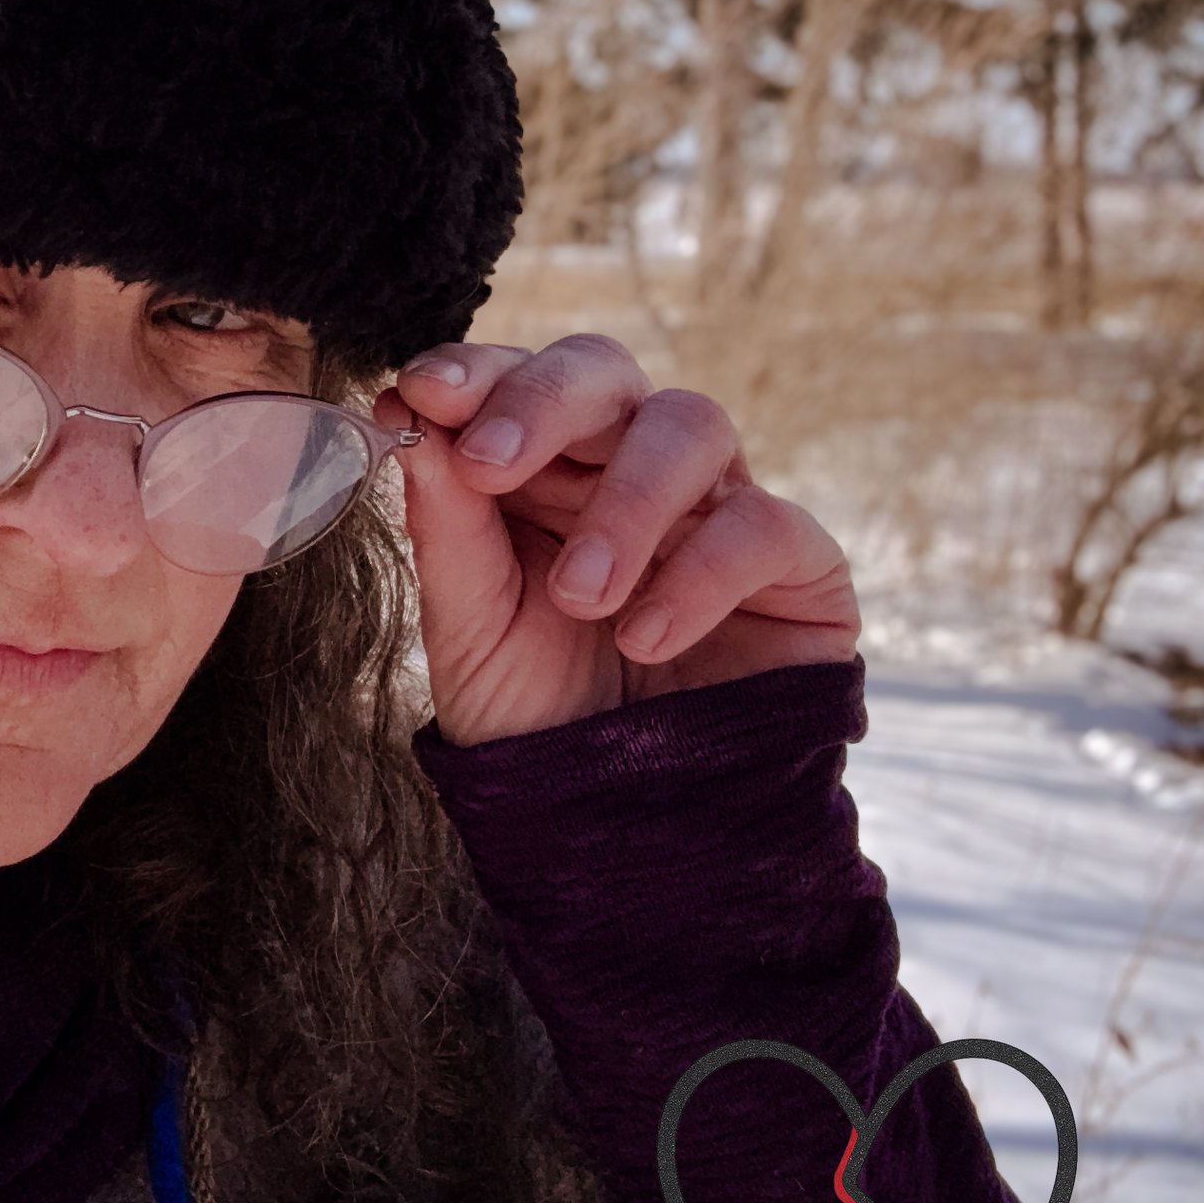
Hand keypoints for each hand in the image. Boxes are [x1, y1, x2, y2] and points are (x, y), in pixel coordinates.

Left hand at [382, 336, 859, 745]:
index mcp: (540, 466)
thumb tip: (407, 410)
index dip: (474, 370)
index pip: (515, 380)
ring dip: (624, 501)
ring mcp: (715, 505)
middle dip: (542, 402)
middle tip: (490, 462)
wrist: (620, 832)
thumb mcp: (468, 626)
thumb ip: (445, 524)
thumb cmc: (537, 714)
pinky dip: (698, 574)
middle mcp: (627, 466)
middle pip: (602, 372)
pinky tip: (645, 638)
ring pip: (689, 424)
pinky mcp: (796, 564)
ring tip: (580, 594)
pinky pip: (763, 524)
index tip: (421, 392)